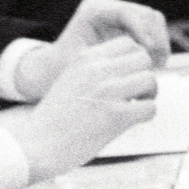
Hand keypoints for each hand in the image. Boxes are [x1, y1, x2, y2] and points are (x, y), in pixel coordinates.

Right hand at [11, 35, 157, 181]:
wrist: (37, 145)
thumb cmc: (55, 118)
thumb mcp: (71, 80)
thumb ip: (95, 70)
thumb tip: (132, 70)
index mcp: (85, 58)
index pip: (128, 44)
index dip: (134, 61)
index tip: (127, 78)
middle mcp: (97, 70)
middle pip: (143, 58)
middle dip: (144, 74)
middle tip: (135, 93)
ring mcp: (107, 92)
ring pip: (150, 80)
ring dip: (148, 95)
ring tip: (134, 107)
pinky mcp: (115, 116)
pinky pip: (150, 107)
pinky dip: (146, 115)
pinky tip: (131, 121)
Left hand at [13, 0, 170, 99]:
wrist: (57, 68)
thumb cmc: (64, 67)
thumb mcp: (81, 64)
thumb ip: (107, 57)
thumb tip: (140, 53)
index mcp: (94, 9)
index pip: (125, 12)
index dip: (141, 29)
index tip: (148, 49)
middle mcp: (109, 6)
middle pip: (145, 14)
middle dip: (155, 38)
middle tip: (155, 63)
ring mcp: (122, 14)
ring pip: (154, 21)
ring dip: (159, 43)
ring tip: (154, 66)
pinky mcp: (130, 25)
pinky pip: (153, 31)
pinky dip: (157, 47)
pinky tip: (152, 65)